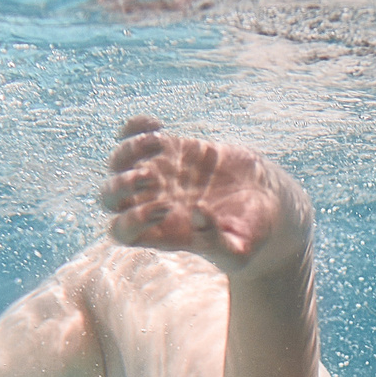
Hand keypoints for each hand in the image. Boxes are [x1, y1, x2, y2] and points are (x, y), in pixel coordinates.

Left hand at [97, 119, 307, 281]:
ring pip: (117, 164)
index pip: (122, 231)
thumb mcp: (240, 250)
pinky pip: (135, 136)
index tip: (167, 208)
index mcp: (161, 232)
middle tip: (154, 177)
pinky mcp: (172, 150)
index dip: (132, 219)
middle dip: (121, 185)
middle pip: (108, 198)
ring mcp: (160, 174)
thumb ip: (217, 242)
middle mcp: (153, 204)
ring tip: (158, 144)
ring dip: (127, 152)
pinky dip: (135, 127)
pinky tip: (158, 125)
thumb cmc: (251, 235)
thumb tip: (194, 213)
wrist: (267, 205)